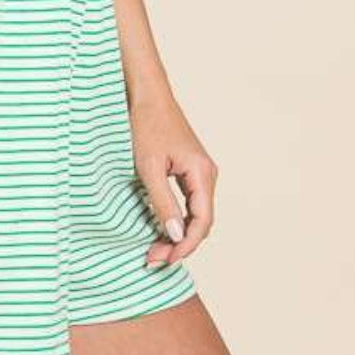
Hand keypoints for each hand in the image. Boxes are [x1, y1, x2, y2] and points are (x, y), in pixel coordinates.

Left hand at [128, 91, 217, 266]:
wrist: (147, 95)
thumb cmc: (146, 125)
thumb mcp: (149, 167)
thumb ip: (163, 202)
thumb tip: (175, 237)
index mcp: (202, 173)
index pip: (202, 222)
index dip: (185, 246)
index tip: (164, 259)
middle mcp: (207, 175)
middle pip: (201, 222)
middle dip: (180, 244)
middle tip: (153, 259)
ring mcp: (200, 173)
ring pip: (195, 215)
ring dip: (177, 234)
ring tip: (155, 250)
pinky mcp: (190, 171)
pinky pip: (189, 203)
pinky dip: (176, 219)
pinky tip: (159, 229)